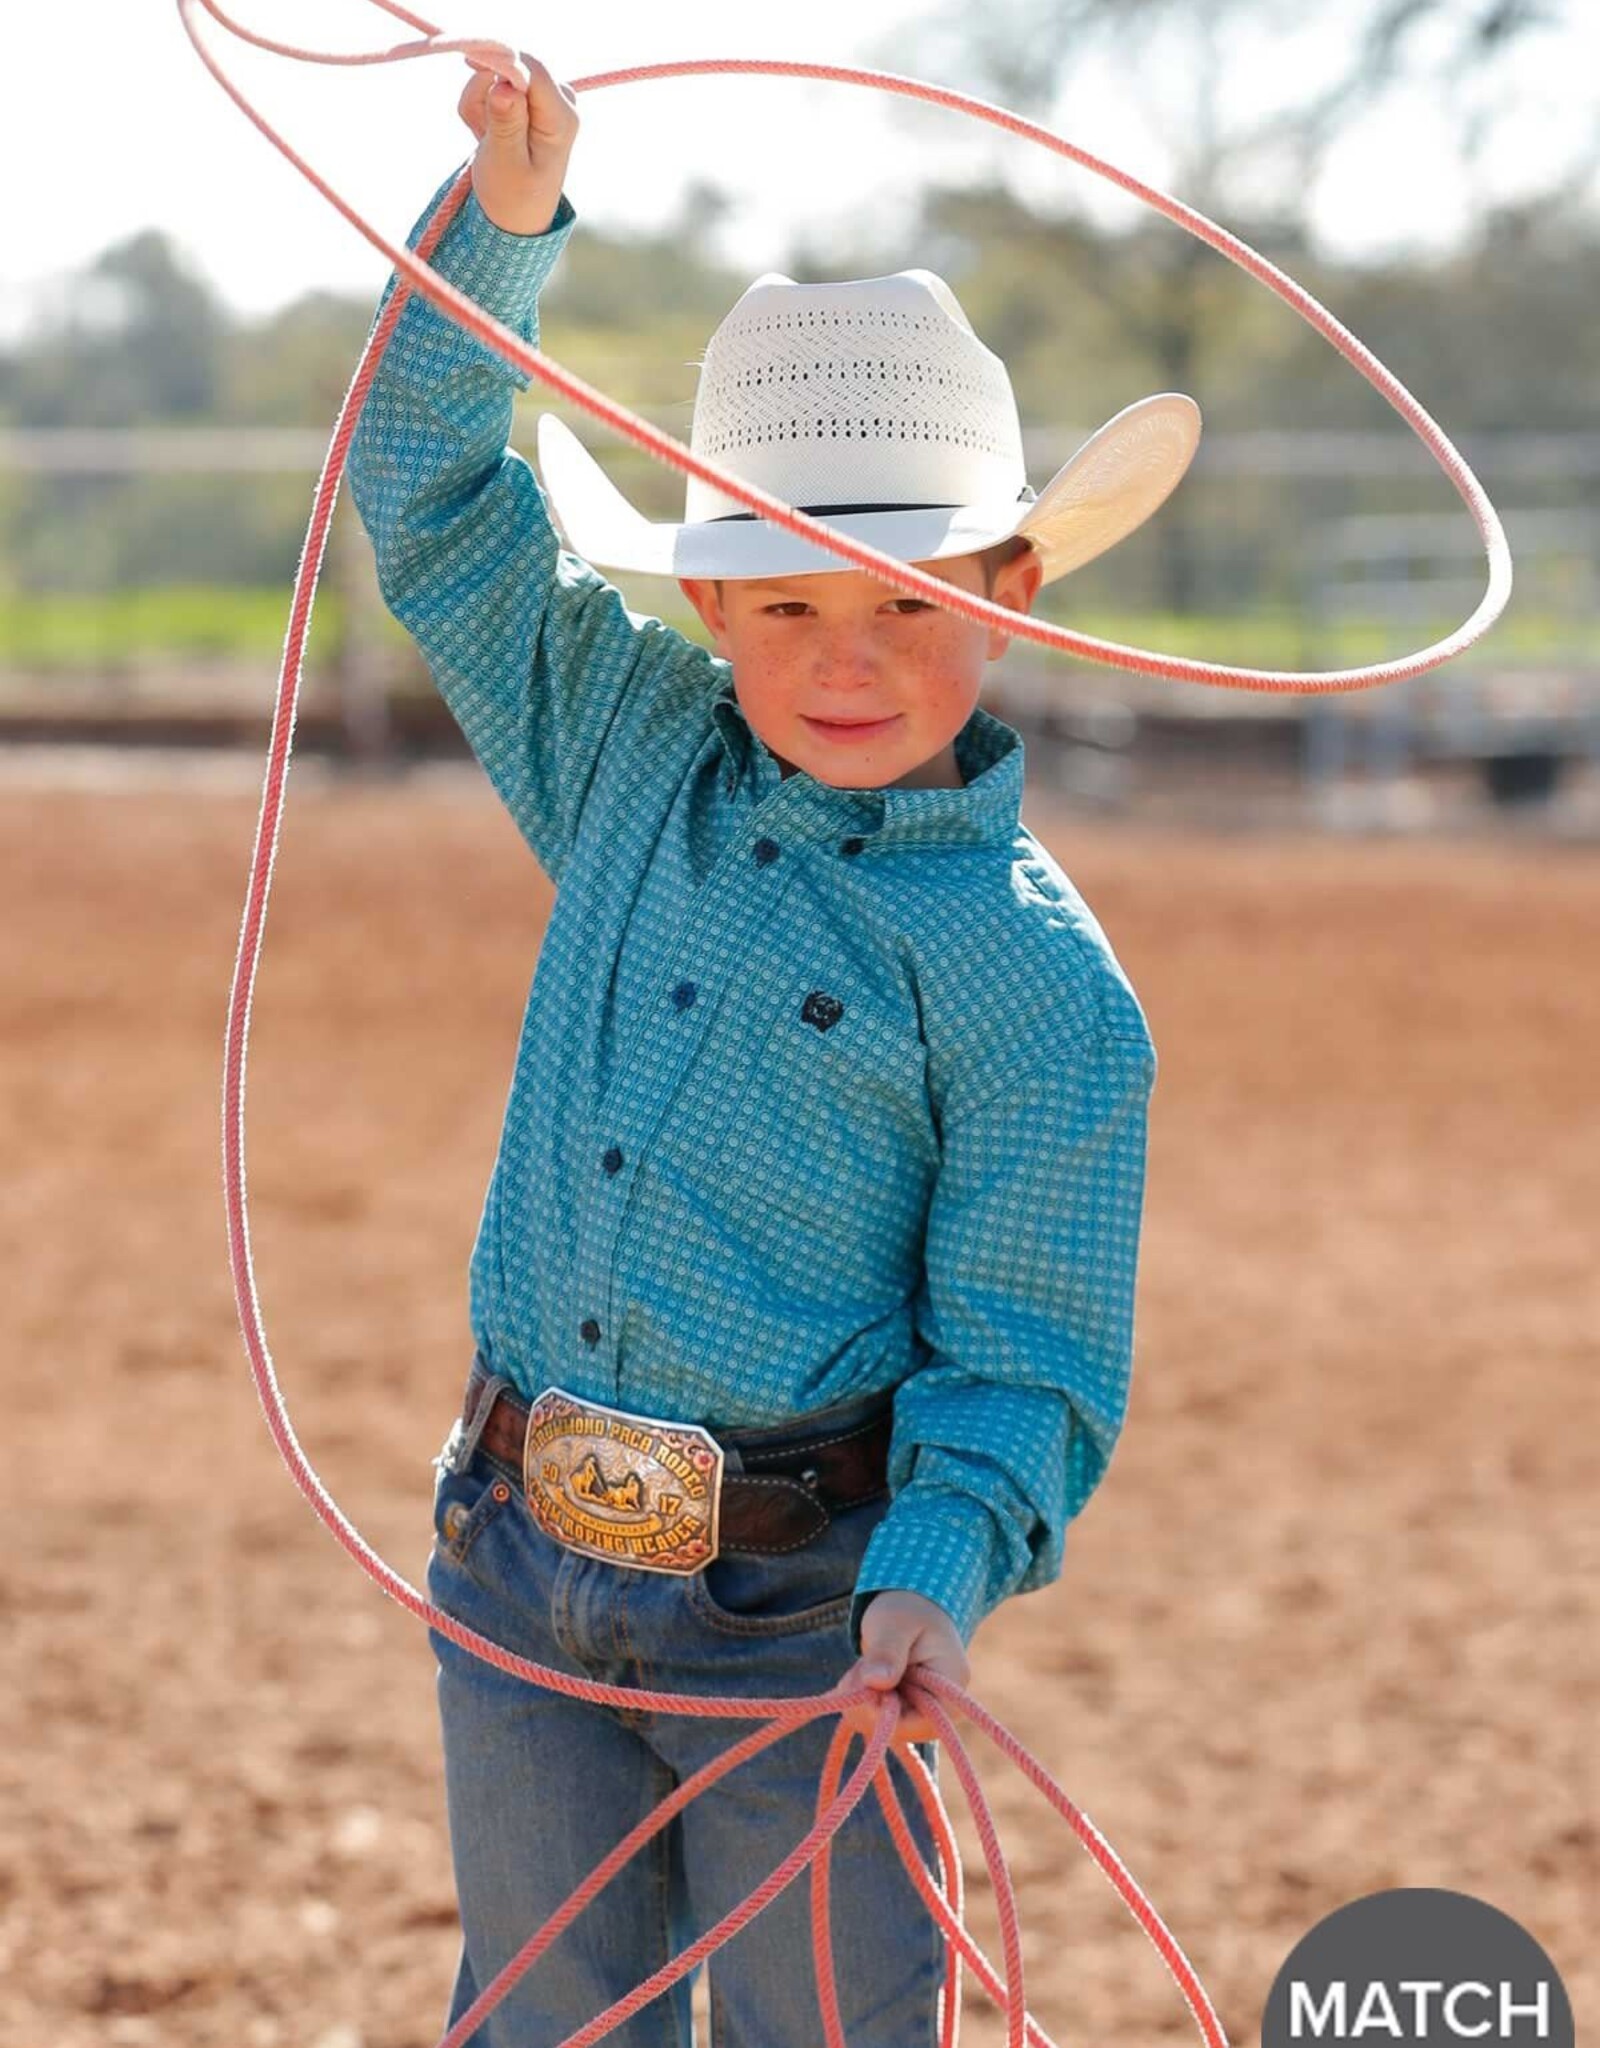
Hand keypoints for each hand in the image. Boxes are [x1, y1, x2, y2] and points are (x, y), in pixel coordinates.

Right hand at [458, 54, 578, 236]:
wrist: (514, 217)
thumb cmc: (512, 197)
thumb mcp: (506, 164)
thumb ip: (506, 124)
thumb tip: (505, 88)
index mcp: (562, 118)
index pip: (532, 69)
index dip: (499, 60)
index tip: (469, 62)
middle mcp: (560, 100)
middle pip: (512, 65)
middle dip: (484, 91)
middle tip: (479, 131)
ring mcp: (544, 97)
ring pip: (495, 73)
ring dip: (478, 103)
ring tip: (484, 139)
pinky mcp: (527, 97)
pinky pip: (490, 84)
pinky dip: (479, 108)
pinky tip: (485, 135)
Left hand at [835, 1591, 969, 1744]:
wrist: (911, 1603)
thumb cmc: (908, 1608)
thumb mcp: (895, 1623)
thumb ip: (887, 1651)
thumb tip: (875, 1681)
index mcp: (951, 1685)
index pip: (921, 1723)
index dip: (886, 1715)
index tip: (862, 1686)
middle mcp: (943, 1706)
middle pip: (900, 1729)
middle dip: (869, 1704)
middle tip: (857, 1670)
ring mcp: (923, 1710)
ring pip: (883, 1727)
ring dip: (863, 1701)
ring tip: (862, 1667)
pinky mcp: (906, 1710)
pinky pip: (878, 1719)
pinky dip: (863, 1700)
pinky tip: (862, 1676)